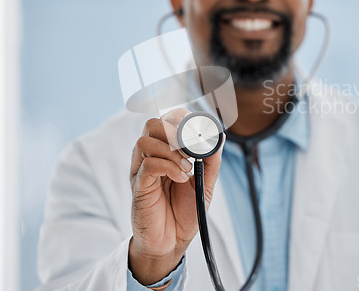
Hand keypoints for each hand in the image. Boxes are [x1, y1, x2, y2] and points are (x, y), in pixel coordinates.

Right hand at [128, 108, 224, 284]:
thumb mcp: (205, 183)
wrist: (173, 241)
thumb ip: (211, 160)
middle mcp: (150, 156)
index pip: (167, 120)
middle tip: (192, 148)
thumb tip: (220, 136)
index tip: (200, 130)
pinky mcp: (138, 186)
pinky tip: (181, 178)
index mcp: (165, 151)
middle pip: (152, 124)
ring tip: (188, 168)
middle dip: (175, 130)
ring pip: (145, 141)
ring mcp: (141, 170)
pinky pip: (147, 165)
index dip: (182, 118)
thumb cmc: (185, 210)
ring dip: (172, 151)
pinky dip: (168, 167)